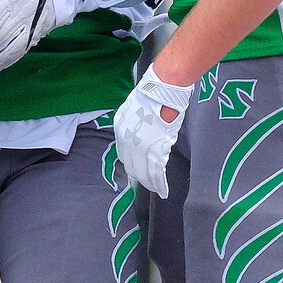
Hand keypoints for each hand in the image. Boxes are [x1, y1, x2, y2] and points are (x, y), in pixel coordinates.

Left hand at [113, 63, 193, 197]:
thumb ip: (133, 124)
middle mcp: (126, 142)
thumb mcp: (132, 109)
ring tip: (157, 190)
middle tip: (148, 183)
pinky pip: (156, 173)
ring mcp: (140, 148)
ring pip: (144, 173)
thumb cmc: (150, 95)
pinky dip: (160, 184)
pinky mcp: (155, 151)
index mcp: (119, 131)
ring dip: (151, 184)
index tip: (137, 169)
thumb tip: (140, 133)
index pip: (123, 155)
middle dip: (140, 177)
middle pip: (132, 167)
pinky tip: (163, 191)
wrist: (161, 92)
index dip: (132, 164)